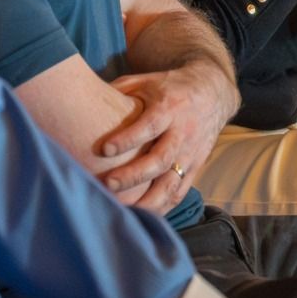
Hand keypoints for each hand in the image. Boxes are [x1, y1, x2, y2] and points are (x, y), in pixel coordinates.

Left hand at [97, 65, 234, 211]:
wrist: (213, 92)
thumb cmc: (170, 87)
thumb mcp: (147, 81)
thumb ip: (119, 91)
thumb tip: (83, 100)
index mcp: (169, 108)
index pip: (149, 125)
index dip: (128, 139)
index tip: (104, 149)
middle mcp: (182, 132)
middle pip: (160, 159)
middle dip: (134, 175)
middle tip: (107, 184)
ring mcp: (191, 152)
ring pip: (172, 182)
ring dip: (148, 200)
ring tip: (124, 211)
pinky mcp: (196, 167)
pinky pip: (180, 192)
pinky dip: (162, 207)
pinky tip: (143, 216)